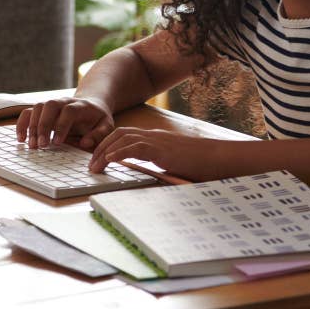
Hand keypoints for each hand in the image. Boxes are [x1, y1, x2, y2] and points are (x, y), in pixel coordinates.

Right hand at [15, 97, 113, 149]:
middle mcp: (64, 102)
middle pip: (49, 106)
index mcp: (80, 106)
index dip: (61, 125)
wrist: (91, 104)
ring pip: (37, 108)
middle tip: (41, 145)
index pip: (68, 111)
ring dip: (31, 126)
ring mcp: (52, 104)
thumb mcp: (106, 125)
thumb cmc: (98, 118)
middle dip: (43, 125)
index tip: (57, 142)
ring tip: (31, 145)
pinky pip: (28, 112)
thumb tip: (85, 143)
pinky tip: (21, 138)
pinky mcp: (43, 110)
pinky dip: (22, 124)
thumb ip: (99, 134)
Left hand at [88, 127, 225, 180]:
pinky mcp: (161, 150)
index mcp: (156, 139)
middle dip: (101, 147)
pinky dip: (119, 153)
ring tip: (94, 165)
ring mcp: (157, 141)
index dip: (109, 144)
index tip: (99, 157)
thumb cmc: (201, 163)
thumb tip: (151, 174)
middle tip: (91, 163)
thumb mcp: (175, 162)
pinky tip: (110, 160)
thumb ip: (160, 163)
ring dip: (105, 151)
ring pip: (123, 139)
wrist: (217, 157)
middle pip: (119, 134)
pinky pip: (135, 148)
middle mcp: (154, 136)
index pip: (126, 135)